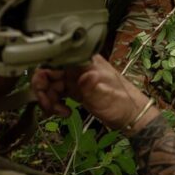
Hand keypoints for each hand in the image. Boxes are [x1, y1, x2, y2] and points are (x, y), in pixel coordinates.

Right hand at [31, 54, 156, 132]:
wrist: (131, 115)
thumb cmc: (122, 104)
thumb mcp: (107, 98)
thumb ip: (93, 87)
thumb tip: (86, 75)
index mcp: (86, 63)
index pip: (55, 60)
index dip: (44, 74)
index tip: (44, 91)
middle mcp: (79, 68)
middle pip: (48, 72)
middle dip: (43, 91)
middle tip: (49, 107)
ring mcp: (76, 78)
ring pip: (50, 84)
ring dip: (49, 100)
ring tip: (60, 113)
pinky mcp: (76, 89)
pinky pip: (57, 92)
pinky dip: (55, 103)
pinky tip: (64, 112)